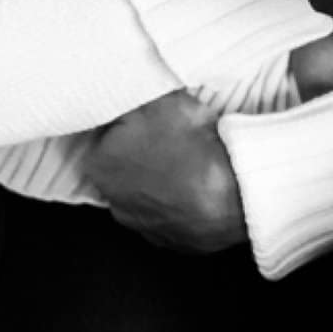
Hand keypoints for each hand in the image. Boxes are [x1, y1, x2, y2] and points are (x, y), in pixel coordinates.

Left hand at [83, 92, 246, 251]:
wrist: (232, 192)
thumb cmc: (190, 143)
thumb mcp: (160, 97)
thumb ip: (139, 95)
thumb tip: (131, 88)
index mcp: (100, 162)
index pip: (108, 132)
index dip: (131, 119)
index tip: (149, 112)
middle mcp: (114, 201)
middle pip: (125, 164)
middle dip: (143, 150)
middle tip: (171, 132)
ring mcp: (144, 227)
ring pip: (148, 192)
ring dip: (162, 177)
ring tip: (189, 158)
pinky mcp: (172, 243)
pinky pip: (172, 213)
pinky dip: (181, 200)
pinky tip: (199, 184)